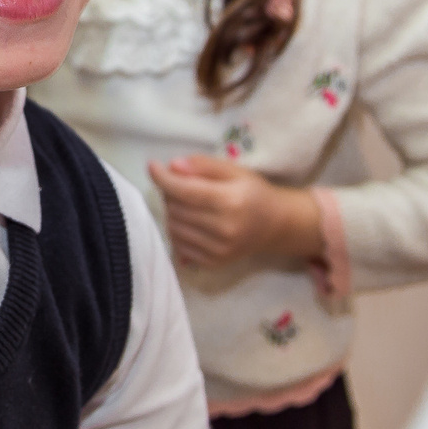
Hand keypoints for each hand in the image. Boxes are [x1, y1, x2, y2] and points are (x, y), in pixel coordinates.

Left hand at [147, 156, 323, 269]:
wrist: (275, 225)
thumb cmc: (253, 192)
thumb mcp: (234, 171)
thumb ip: (203, 165)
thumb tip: (173, 166)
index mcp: (230, 201)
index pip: (185, 190)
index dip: (164, 178)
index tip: (152, 166)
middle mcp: (224, 228)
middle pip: (176, 208)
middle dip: (170, 192)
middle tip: (180, 185)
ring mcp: (218, 249)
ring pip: (173, 227)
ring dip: (171, 212)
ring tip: (186, 203)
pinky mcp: (213, 262)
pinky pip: (179, 246)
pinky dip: (177, 231)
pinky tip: (190, 221)